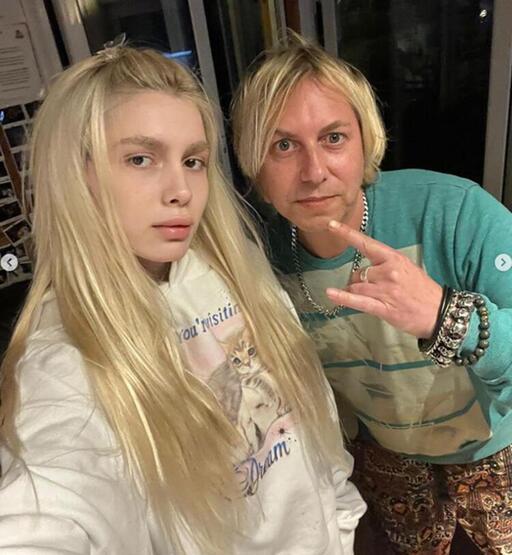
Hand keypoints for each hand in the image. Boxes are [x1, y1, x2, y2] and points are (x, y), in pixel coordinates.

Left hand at [325, 221, 442, 338]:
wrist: (440, 312)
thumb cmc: (422, 290)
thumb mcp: (406, 268)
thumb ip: (384, 265)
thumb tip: (362, 269)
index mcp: (394, 258)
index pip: (366, 243)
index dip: (347, 234)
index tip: (331, 225)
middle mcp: (389, 272)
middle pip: (358, 272)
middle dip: (358, 280)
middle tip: (371, 288)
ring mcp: (386, 290)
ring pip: (356, 286)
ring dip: (355, 291)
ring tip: (370, 297)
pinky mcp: (384, 308)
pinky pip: (358, 301)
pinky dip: (343, 298)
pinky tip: (331, 294)